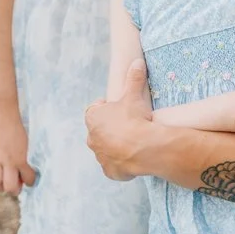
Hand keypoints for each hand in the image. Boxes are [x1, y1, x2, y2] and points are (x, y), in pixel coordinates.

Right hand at [0, 102, 35, 194]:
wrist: (3, 112)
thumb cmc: (18, 126)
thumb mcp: (26, 142)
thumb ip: (24, 156)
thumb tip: (25, 168)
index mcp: (21, 157)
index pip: (28, 178)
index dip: (30, 181)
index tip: (29, 179)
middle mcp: (8, 160)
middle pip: (9, 186)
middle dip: (13, 190)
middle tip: (15, 186)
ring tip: (2, 182)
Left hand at [85, 60, 152, 180]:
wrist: (143, 148)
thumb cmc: (133, 119)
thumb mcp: (133, 96)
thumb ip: (134, 79)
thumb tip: (137, 62)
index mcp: (93, 118)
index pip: (95, 110)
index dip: (107, 108)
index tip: (119, 108)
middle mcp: (92, 138)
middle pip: (99, 131)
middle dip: (110, 128)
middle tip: (128, 125)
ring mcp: (100, 156)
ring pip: (105, 149)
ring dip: (115, 145)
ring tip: (133, 141)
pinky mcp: (109, 171)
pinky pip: (114, 166)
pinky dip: (121, 162)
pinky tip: (133, 157)